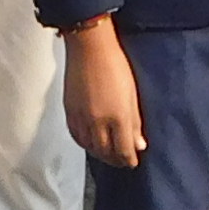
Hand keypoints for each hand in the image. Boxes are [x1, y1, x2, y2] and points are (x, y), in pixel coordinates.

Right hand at [60, 14, 146, 169]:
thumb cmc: (115, 65)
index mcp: (118, 117)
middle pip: (105, 152)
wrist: (89, 47)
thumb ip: (135, 122)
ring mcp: (81, 118)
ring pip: (89, 147)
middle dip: (115, 160)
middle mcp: (98, 122)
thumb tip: (139, 144)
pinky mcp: (70, 111)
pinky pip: (76, 136)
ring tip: (107, 154)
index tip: (133, 162)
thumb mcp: (132, 94)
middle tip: (121, 161)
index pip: (123, 150)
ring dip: (100, 154)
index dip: (128, 160)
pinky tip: (89, 143)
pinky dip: (84, 144)